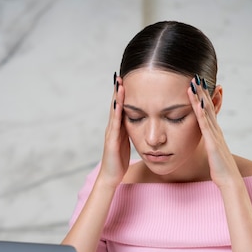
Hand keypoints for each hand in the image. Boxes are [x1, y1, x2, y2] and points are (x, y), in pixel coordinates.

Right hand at [97, 73, 129, 187]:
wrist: (111, 176)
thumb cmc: (119, 161)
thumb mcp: (127, 142)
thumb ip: (130, 132)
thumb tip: (140, 122)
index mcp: (118, 127)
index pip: (120, 107)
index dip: (122, 94)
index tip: (126, 80)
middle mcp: (112, 127)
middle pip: (115, 105)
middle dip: (118, 90)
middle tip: (120, 75)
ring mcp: (111, 132)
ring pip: (114, 111)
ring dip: (116, 96)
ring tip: (119, 82)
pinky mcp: (111, 139)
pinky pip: (115, 123)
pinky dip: (117, 111)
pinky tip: (120, 102)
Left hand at [186, 76, 239, 187]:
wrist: (230, 180)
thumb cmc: (221, 170)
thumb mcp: (213, 154)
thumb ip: (210, 145)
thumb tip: (206, 142)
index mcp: (215, 132)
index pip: (208, 111)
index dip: (203, 97)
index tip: (197, 85)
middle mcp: (216, 130)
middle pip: (208, 106)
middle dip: (202, 91)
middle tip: (196, 76)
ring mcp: (215, 134)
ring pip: (206, 111)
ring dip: (200, 96)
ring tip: (194, 82)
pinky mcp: (212, 141)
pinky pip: (205, 124)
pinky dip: (200, 112)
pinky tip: (196, 101)